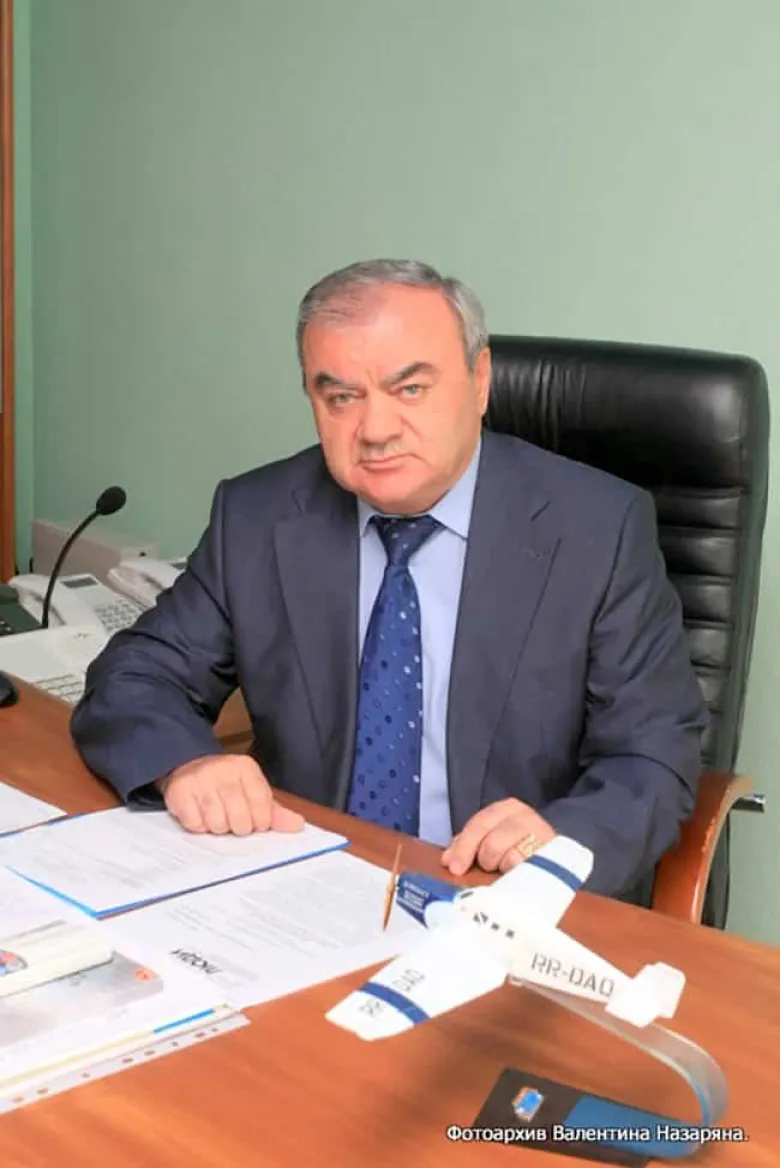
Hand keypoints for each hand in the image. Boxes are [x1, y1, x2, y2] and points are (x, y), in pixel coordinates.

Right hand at [158, 754, 304, 835]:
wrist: (187, 766)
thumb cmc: (225, 784)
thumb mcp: (252, 791)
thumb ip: (274, 810)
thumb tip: (297, 825)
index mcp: (246, 768)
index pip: (262, 806)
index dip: (260, 821)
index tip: (255, 820)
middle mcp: (223, 770)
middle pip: (241, 820)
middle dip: (238, 827)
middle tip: (232, 818)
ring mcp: (200, 779)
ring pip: (218, 825)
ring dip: (217, 827)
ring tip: (215, 814)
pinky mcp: (179, 791)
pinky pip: (195, 825)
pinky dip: (198, 826)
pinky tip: (199, 814)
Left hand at [440, 798, 555, 876]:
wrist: (558, 856)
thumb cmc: (519, 847)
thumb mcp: (493, 838)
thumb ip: (469, 845)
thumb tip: (448, 860)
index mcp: (506, 808)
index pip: (479, 824)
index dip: (463, 846)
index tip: (452, 866)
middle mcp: (523, 815)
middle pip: (491, 840)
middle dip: (480, 858)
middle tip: (476, 870)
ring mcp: (538, 832)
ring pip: (505, 853)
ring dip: (498, 864)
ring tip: (503, 867)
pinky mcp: (549, 852)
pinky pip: (521, 864)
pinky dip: (513, 870)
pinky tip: (516, 871)